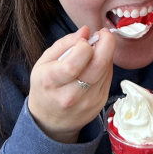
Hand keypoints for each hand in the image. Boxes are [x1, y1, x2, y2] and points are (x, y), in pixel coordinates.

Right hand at [28, 26, 114, 142]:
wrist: (50, 122)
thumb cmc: (45, 87)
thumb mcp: (44, 63)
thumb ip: (64, 44)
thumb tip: (86, 31)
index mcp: (52, 81)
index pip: (74, 63)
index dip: (84, 46)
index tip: (84, 40)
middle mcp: (71, 94)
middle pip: (98, 66)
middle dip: (107, 43)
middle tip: (104, 33)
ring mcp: (88, 101)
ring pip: (106, 70)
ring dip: (106, 53)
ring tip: (97, 47)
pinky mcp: (100, 103)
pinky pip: (108, 78)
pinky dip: (106, 66)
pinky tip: (97, 63)